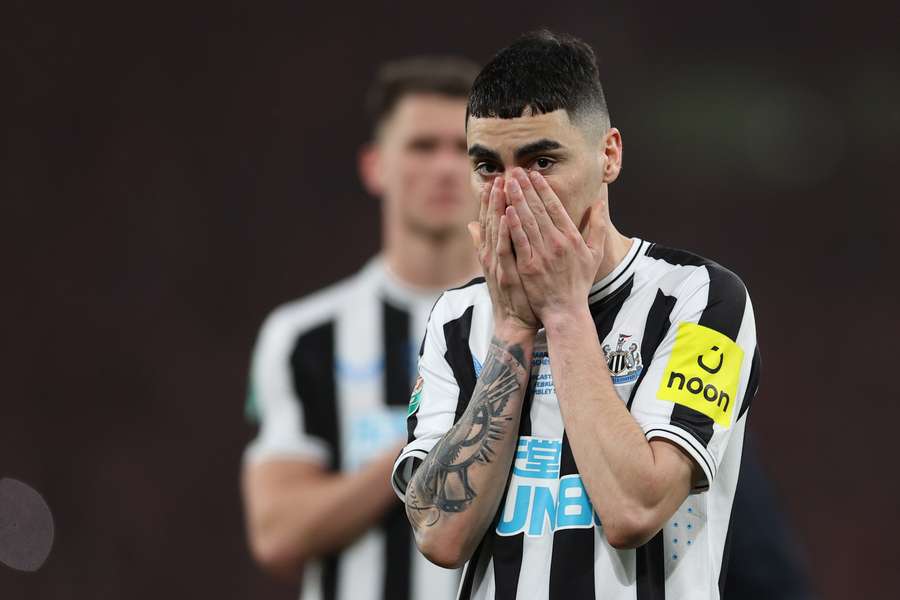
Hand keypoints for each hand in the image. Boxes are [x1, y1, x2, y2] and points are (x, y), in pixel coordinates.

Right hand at [468, 177, 538, 334]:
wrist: (515, 322)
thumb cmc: (513, 294)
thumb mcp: (497, 267)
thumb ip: (485, 245)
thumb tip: (471, 224)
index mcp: (492, 252)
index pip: (491, 221)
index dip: (492, 201)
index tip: (497, 180)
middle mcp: (491, 256)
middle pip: (491, 221)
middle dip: (494, 198)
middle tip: (500, 176)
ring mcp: (497, 265)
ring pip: (495, 231)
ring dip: (496, 208)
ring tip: (501, 187)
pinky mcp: (505, 276)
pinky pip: (503, 250)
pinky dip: (503, 233)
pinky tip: (506, 216)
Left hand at [503, 168, 606, 324]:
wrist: (566, 310)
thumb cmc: (579, 282)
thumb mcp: (595, 253)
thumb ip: (598, 226)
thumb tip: (600, 202)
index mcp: (572, 237)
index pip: (555, 207)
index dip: (544, 189)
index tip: (534, 174)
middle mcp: (557, 243)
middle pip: (539, 209)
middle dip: (526, 188)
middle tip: (516, 171)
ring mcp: (542, 255)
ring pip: (527, 221)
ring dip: (517, 200)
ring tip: (508, 183)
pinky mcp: (529, 266)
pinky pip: (519, 241)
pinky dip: (513, 225)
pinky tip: (506, 209)